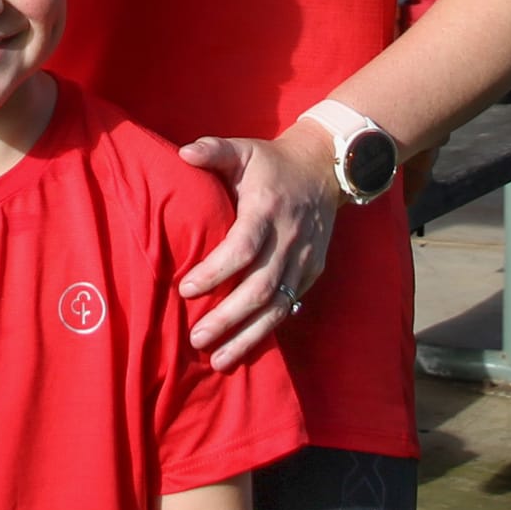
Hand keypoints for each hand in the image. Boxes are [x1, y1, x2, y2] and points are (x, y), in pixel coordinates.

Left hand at [176, 124, 339, 368]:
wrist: (325, 169)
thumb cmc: (271, 162)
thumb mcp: (243, 149)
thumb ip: (213, 150)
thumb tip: (184, 152)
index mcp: (267, 208)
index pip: (243, 247)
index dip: (216, 271)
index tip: (186, 289)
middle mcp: (289, 238)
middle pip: (260, 286)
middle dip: (229, 317)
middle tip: (197, 339)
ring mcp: (304, 258)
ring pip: (278, 305)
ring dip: (249, 335)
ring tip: (219, 360)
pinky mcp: (312, 271)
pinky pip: (290, 305)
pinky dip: (268, 329)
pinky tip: (245, 348)